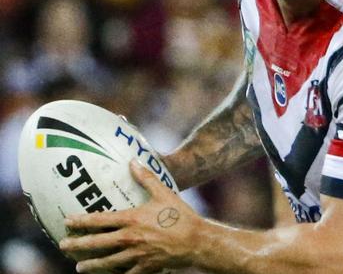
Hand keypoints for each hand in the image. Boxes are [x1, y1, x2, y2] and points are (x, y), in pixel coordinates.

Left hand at [60, 160, 203, 273]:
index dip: (82, 221)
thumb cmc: (180, 215)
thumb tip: (133, 161)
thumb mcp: (164, 193)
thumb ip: (146, 178)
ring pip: (108, 262)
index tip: (68, 221)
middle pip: (98, 243)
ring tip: (80, 267)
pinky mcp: (146, 267)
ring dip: (92, 265)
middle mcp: (130, 238)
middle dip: (78, 245)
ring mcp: (137, 255)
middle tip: (64, 245)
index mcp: (132, 219)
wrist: (196, 240)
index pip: (101, 220)